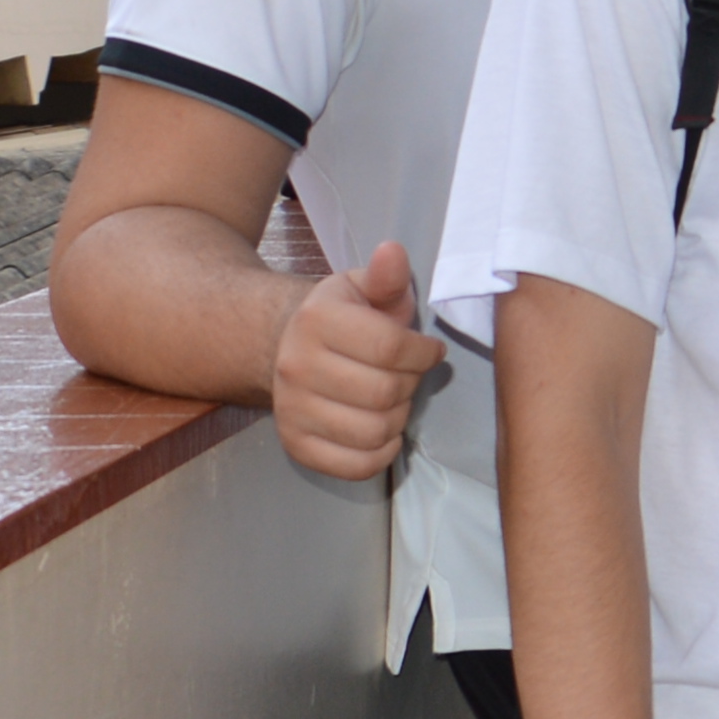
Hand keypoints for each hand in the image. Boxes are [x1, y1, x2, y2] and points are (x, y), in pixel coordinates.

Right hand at [271, 242, 441, 482]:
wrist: (287, 348)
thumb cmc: (343, 317)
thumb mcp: (364, 288)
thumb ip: (386, 276)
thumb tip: (392, 252)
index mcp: (316, 320)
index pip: (391, 348)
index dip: (424, 353)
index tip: (431, 351)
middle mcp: (296, 366)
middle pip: (385, 392)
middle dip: (411, 384)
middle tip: (410, 375)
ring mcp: (291, 410)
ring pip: (374, 430)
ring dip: (398, 419)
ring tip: (395, 399)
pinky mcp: (295, 445)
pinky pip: (354, 465)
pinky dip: (381, 454)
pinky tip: (384, 432)